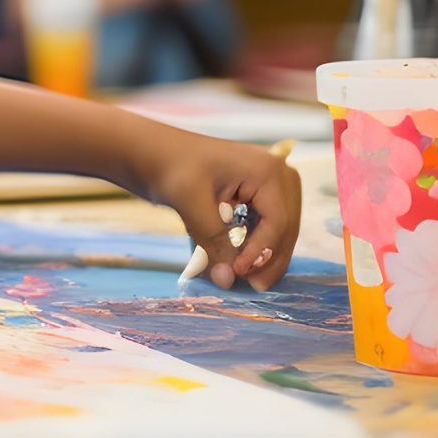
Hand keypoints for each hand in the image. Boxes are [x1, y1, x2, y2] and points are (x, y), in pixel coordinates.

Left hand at [138, 129, 301, 291]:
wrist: (152, 151)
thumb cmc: (171, 168)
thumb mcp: (192, 204)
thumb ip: (214, 242)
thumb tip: (228, 280)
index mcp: (267, 170)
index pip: (277, 221)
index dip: (261, 252)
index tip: (239, 273)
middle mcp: (277, 173)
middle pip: (285, 226)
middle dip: (269, 258)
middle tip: (253, 286)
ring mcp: (269, 183)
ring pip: (279, 228)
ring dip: (266, 255)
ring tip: (249, 280)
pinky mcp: (257, 192)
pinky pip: (266, 223)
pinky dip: (256, 243)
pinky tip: (244, 262)